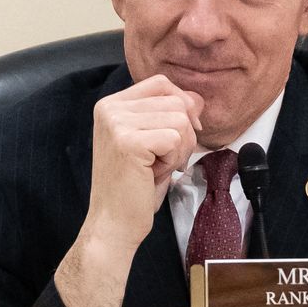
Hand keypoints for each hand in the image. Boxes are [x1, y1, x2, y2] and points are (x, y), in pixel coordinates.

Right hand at [82, 74, 205, 250]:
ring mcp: (116, 123)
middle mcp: (110, 108)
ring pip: (180, 120)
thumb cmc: (136, 185)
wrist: (114, 222)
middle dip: (183, 134)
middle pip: (176, 102)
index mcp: (111, 104)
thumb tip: (197, 99)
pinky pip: (176, 138)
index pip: (161, 84)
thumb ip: (169, 113)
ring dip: (180, 149)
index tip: (181, 134)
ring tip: (156, 167)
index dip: (182, 105)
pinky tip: (154, 174)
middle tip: (163, 160)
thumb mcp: (153, 140)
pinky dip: (174, 159)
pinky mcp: (128, 141)